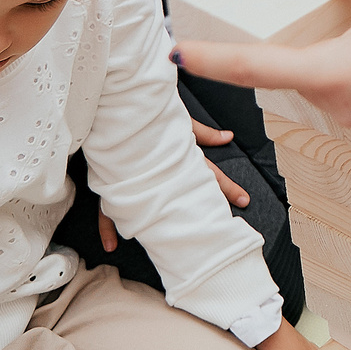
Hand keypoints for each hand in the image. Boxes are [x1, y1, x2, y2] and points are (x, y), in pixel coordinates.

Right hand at [99, 123, 249, 249]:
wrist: (112, 102)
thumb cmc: (146, 112)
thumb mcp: (177, 118)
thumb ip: (201, 131)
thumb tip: (228, 136)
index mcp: (175, 155)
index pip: (207, 173)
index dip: (226, 187)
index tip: (244, 201)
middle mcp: (156, 171)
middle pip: (184, 194)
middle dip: (204, 211)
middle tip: (223, 229)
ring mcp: (131, 179)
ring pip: (145, 207)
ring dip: (153, 228)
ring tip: (163, 247)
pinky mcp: (110, 182)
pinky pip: (106, 208)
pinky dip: (107, 226)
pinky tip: (112, 244)